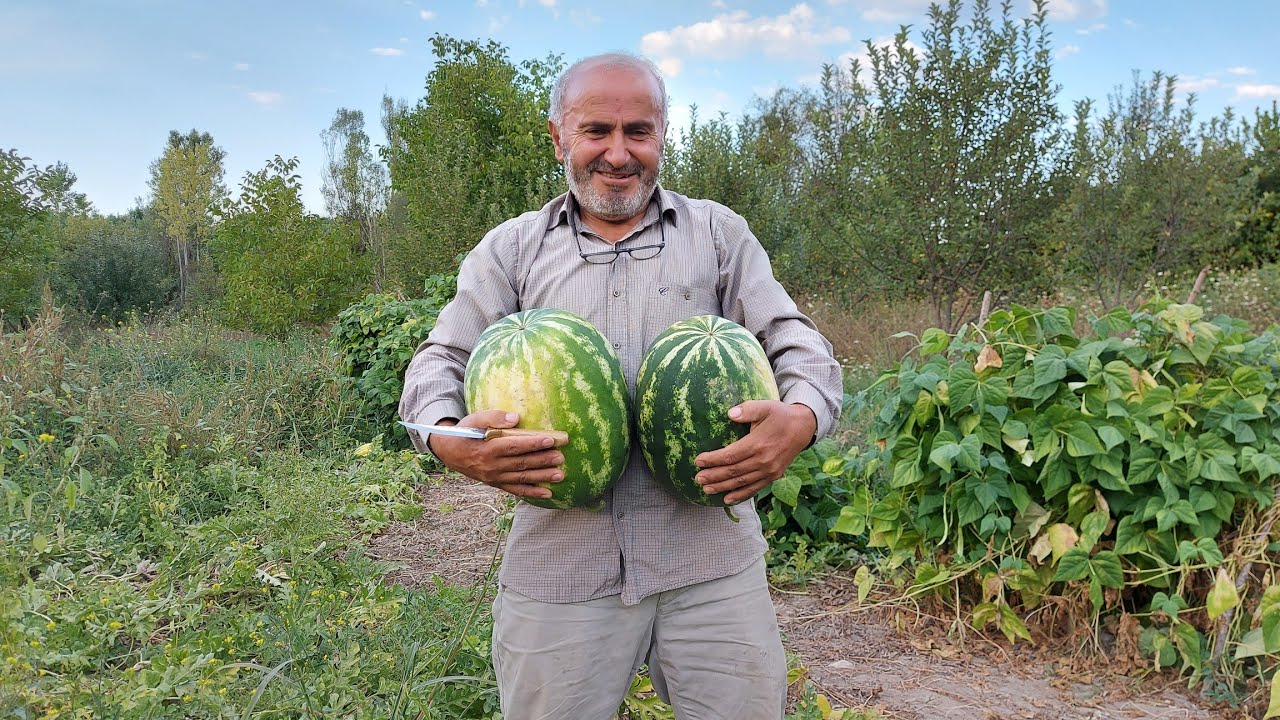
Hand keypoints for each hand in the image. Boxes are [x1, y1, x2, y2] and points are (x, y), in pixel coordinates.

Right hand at [427, 410, 564, 500]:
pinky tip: (548, 493)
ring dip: (542, 477)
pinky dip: (532, 493)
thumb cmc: (465, 432)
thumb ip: (494, 417)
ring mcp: (494, 477)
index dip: (532, 444)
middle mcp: (492, 466)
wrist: (450, 452)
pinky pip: (516, 490)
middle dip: (542, 460)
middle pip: (521, 463)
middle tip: (560, 457)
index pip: (514, 446)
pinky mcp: (496, 484)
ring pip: (521, 478)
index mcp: (487, 448)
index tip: (550, 440)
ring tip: (560, 475)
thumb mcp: (474, 419)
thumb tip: (516, 418)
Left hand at [693, 401, 816, 504]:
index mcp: (757, 444)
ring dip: (722, 487)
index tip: (698, 461)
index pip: (730, 455)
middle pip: (733, 471)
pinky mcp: (773, 476)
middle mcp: (763, 461)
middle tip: (697, 478)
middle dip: (713, 476)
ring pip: (741, 482)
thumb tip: (730, 413)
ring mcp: (769, 471)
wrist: (803, 427)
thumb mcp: (765, 406)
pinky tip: (727, 499)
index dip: (712, 460)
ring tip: (706, 489)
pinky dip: (740, 495)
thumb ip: (748, 409)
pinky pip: (754, 488)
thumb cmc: (780, 415)